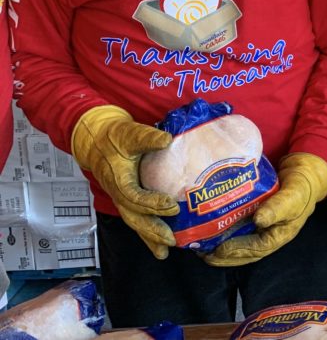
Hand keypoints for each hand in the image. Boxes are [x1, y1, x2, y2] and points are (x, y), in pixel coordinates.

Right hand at [71, 105, 177, 258]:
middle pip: (134, 217)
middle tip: (170, 239)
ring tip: (163, 252)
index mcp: (119, 179)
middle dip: (151, 230)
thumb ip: (147, 137)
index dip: (152, 203)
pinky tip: (158, 246)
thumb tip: (166, 139)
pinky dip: (146, 233)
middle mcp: (119, 193)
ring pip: (134, 222)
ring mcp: (121, 199)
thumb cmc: (114, 136)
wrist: (95, 140)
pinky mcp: (126, 200)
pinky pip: (136, 219)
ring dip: (148, 237)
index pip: (135, 196)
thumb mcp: (130, 133)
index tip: (172, 205)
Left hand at [204, 152, 326, 266]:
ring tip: (203, 248)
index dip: (237, 251)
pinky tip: (212, 230)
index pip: (256, 248)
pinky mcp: (255, 218)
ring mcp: (262, 228)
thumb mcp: (292, 196)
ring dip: (222, 247)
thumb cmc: (300, 187)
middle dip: (224, 256)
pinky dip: (225, 233)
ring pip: (240, 243)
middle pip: (245, 252)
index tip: (219, 250)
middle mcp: (269, 235)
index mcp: (279, 235)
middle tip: (204, 255)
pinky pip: (239, 230)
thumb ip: (278, 207)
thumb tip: (258, 220)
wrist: (304, 173)